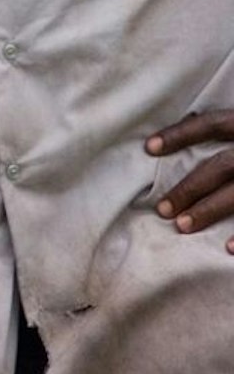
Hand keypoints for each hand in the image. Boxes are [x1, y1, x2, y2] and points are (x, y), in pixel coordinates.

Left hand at [145, 112, 233, 247]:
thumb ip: (225, 128)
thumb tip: (180, 124)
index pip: (213, 124)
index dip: (181, 134)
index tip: (148, 148)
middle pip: (223, 166)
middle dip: (191, 187)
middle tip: (162, 209)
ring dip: (210, 210)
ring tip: (181, 226)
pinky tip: (227, 248)